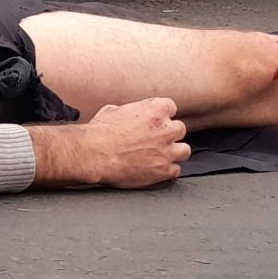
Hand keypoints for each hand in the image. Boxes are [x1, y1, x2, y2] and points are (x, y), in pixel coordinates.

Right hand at [29, 98, 189, 189]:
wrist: (93, 154)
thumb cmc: (99, 133)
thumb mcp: (112, 110)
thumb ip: (128, 111)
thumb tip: (126, 114)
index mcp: (154, 109)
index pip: (170, 107)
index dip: (161, 115)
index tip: (154, 121)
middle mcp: (165, 129)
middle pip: (180, 129)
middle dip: (168, 133)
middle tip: (155, 139)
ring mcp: (167, 151)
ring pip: (184, 150)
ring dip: (174, 151)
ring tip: (159, 155)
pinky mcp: (164, 171)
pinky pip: (176, 170)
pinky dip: (167, 170)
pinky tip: (155, 168)